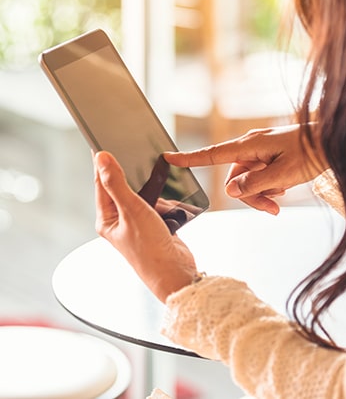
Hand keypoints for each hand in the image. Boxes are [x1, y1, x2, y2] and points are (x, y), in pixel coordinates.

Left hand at [93, 151, 196, 302]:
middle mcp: (120, 220)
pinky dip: (165, 199)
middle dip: (131, 173)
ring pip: (144, 194)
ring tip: (157, 185)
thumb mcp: (131, 211)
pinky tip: (170, 201)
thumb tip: (101, 158)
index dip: (102, 162)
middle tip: (135, 153)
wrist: (175, 272)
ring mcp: (138, 222)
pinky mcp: (155, 224)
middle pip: (122, 186)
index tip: (102, 142)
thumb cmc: (149, 249)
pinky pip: (158, 203)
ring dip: (152, 189)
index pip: (100, 183)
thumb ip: (116, 183)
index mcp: (106, 218)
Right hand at [164, 124, 325, 214]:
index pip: (212, 154)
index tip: (168, 158)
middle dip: (250, 196)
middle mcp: (251, 146)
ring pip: (248, 179)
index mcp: (249, 146)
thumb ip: (254, 184)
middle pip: (235, 177)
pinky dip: (268, 186)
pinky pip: (260, 174)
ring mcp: (261, 150)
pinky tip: (283, 190)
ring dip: (261, 193)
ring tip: (280, 200)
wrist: (333, 140)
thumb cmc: (311, 153)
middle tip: (271, 209)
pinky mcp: (269, 154)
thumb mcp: (283, 175)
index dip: (190, 159)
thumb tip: (229, 191)